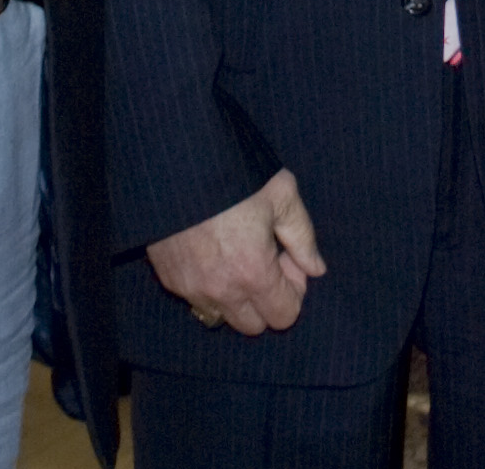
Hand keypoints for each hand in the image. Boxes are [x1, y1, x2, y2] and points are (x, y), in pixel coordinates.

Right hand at [145, 168, 328, 335]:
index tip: (287, 260)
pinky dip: (208, 285)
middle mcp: (221, 290)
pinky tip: (211, 251)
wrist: (178, 161)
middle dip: (265, 300)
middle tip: (265, 259)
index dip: (293, 291)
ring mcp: (191, 287)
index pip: (284, 316)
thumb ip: (303, 237)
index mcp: (253, 272)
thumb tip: (315, 268)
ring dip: (235, 296)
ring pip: (222, 315)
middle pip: (253, 325)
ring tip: (236, 255)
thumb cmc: (234, 172)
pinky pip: (196, 299)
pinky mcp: (169, 278)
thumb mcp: (281, 194)